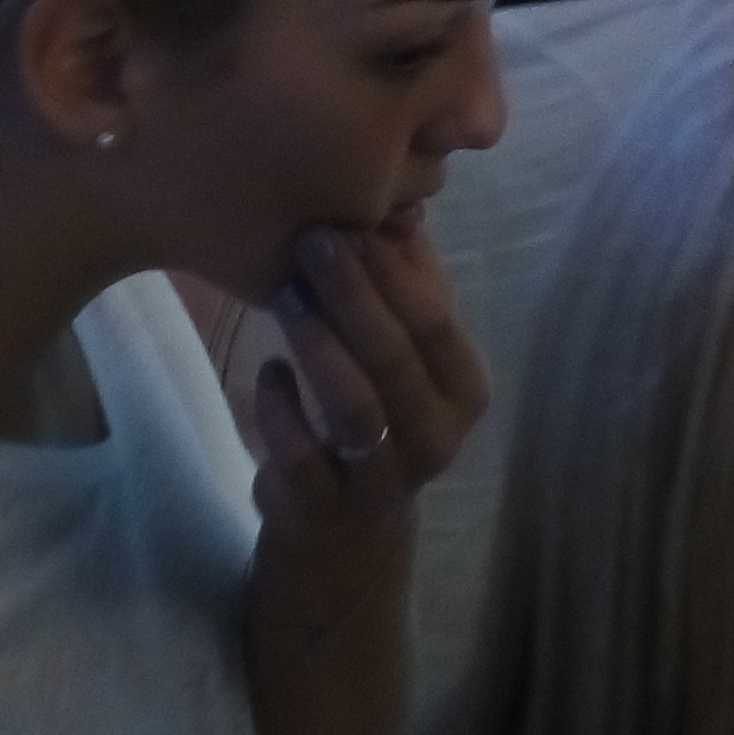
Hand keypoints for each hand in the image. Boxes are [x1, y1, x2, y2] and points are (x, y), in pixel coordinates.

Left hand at [248, 221, 489, 605]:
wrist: (345, 530)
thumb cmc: (379, 415)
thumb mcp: (403, 354)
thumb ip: (406, 287)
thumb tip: (397, 204)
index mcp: (465, 390)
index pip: (436, 321)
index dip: (394, 270)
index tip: (352, 222)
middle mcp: (437, 437)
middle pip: (395, 357)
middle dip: (352, 293)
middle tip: (311, 241)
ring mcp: (383, 480)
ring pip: (354, 406)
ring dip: (318, 344)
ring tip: (285, 294)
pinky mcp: (325, 511)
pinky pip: (301, 456)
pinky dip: (281, 410)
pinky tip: (268, 373)